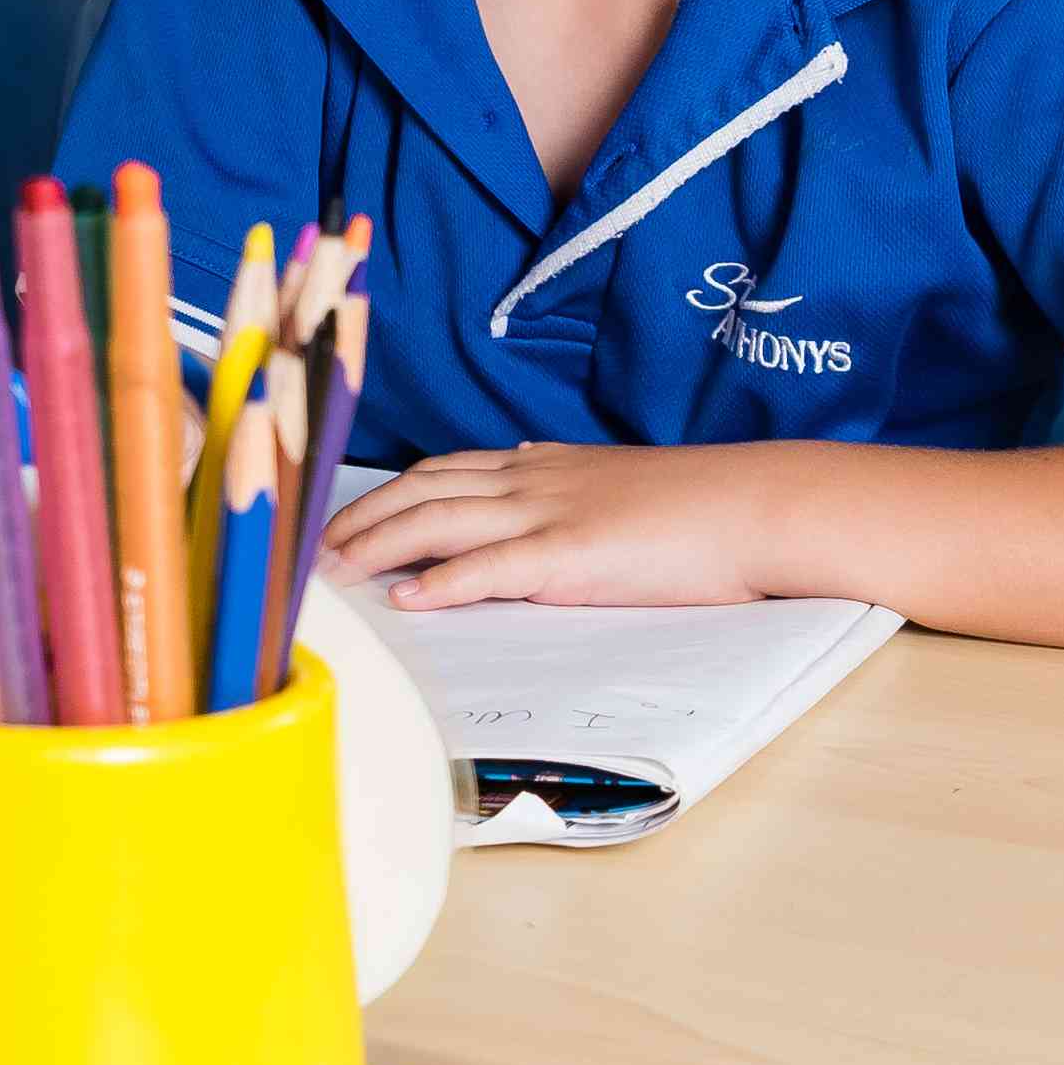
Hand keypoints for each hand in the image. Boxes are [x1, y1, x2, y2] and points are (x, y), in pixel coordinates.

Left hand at [321, 442, 791, 612]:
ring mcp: (549, 513)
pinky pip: (492, 566)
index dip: (382, 494)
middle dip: (358, 520)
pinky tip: (406, 600)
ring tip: (331, 574)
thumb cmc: (695, 506)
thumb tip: (517, 465)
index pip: (439, 469)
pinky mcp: (572, 554)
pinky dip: (442, 581)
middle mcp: (531, 480)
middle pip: (420, 490)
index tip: (339, 517)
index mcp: (540, 465)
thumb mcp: (611, 481)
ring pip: (438, 520)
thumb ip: (558, 479)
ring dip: (377, 548)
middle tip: (309, 550)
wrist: (755, 505)